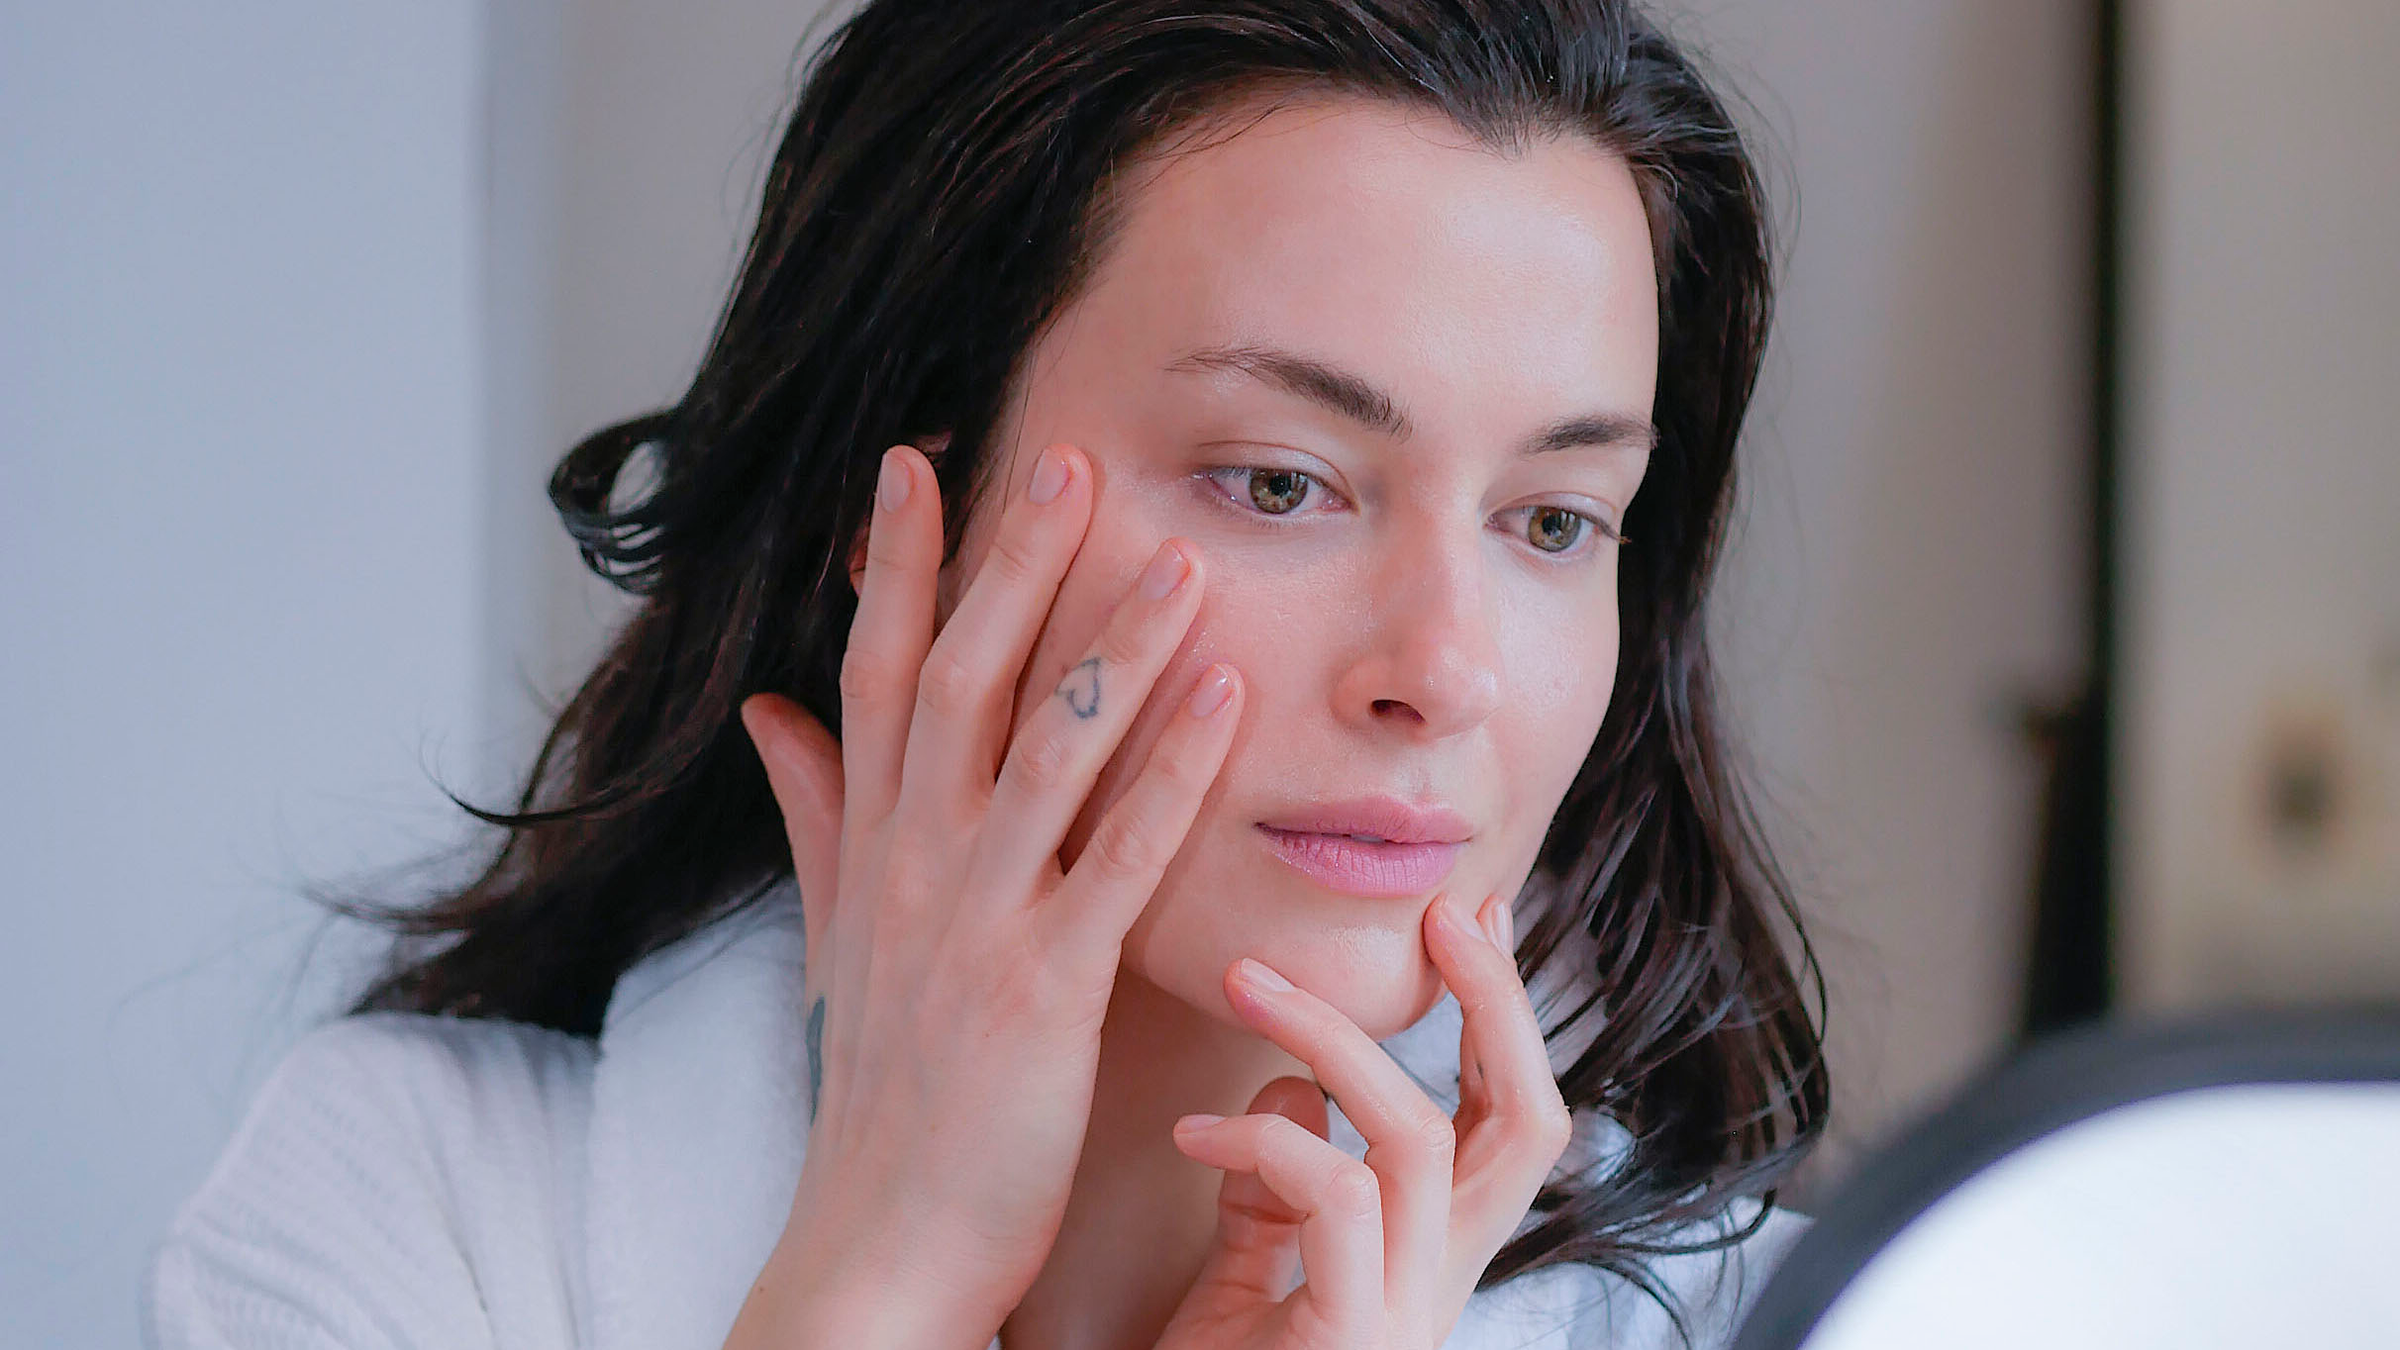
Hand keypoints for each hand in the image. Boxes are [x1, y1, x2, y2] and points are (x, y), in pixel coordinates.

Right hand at [729, 442, 1244, 1349]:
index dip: (893, 563)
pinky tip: (1226, 696)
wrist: (879, 1244)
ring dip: (1114, 642)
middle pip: (957, 678)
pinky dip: (1171, 771)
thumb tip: (771, 710)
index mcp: (870, 846)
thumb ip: (816, 814)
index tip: (919, 462)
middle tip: (1066, 458)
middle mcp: (911, 863)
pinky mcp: (1041, 988)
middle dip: (1010, 564)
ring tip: (1179, 551)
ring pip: (1043, 749)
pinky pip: (1117, 857)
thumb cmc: (882, 1092)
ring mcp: (973, 922)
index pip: (876, 672)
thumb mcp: (838, 937)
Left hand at [1154, 890, 1572, 1349]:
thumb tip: (1292, 1085)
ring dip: (1333, 1037)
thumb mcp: (1240, 1280)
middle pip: (1528, 1126)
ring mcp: (1402, 1321)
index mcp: (1422, 1266)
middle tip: (1449, 907)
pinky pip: (1340, 1198)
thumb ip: (1276, 1191)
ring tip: (1241, 979)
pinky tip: (1194, 1133)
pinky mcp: (1348, 1343)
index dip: (1504, 1020)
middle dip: (1498, 1005)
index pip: (1508, 1127)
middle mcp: (1435, 1291)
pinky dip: (1271, 1139)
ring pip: (1421, 1138)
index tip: (1470, 917)